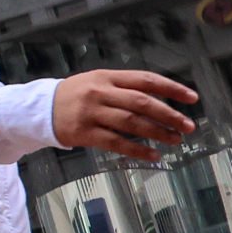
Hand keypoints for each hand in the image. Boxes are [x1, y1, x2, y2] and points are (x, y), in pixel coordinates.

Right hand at [52, 68, 197, 161]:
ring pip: (132, 123)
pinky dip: (137, 150)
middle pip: (141, 102)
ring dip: (157, 132)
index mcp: (107, 77)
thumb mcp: (97, 82)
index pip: (145, 80)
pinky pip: (116, 143)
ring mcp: (91, 113)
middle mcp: (100, 93)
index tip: (192, 98)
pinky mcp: (85, 133)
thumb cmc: (75, 95)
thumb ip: (125, 88)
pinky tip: (153, 155)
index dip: (171, 88)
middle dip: (169, 114)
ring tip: (175, 140)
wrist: (40, 108)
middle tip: (188, 126)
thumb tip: (161, 101)